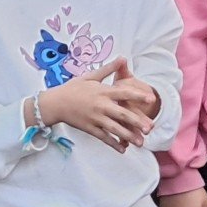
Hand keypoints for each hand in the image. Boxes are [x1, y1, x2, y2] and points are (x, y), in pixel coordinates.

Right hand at [37, 58, 155, 151]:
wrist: (54, 103)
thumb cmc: (73, 88)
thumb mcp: (90, 76)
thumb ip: (108, 69)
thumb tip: (123, 57)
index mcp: (102, 91)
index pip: (124, 93)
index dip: (138, 96)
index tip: (151, 99)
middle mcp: (101, 106)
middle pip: (122, 114)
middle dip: (137, 122)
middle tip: (150, 128)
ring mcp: (95, 118)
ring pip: (114, 129)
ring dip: (128, 136)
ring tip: (141, 143)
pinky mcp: (89, 129)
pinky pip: (104, 138)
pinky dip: (113, 144)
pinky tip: (123, 149)